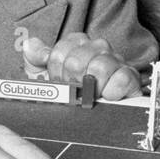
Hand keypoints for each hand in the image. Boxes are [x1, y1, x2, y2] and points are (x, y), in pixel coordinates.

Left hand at [21, 33, 140, 99]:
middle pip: (76, 61)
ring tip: (91, 97)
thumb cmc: (72, 93)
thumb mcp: (47, 77)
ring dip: (92, 89)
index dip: (56, 73)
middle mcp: (97, 47)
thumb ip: (36, 59)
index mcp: (76, 44)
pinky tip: (107, 97)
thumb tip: (29, 44)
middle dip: (72, 83)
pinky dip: (112, 92)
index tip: (61, 83)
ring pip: (99, 68)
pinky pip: (121, 79)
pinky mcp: (130, 76)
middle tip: (76, 93)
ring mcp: (115, 60)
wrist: (99, 115)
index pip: (59, 52)